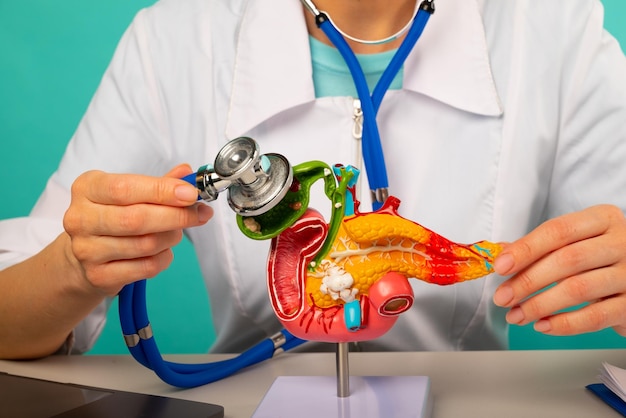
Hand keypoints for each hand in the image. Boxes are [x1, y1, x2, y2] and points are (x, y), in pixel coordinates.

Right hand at [63, 164, 212, 295]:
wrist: (83, 256)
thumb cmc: (113, 216)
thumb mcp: (130, 192)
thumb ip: (159, 183)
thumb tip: (187, 175)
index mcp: (87, 188)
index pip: (125, 188)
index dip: (162, 191)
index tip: (191, 193)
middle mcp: (81, 218)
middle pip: (137, 219)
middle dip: (176, 216)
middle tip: (199, 214)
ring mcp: (87, 250)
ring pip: (146, 244)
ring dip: (171, 237)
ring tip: (176, 231)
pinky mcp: (99, 275)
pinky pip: (146, 267)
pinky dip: (164, 257)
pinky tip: (163, 250)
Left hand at [493, 204, 625, 335]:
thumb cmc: (599, 258)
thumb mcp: (574, 242)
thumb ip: (538, 246)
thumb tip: (499, 254)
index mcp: (602, 219)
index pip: (558, 231)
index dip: (525, 249)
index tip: (499, 267)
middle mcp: (621, 242)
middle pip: (566, 260)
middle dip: (527, 281)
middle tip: (502, 298)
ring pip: (578, 289)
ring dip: (540, 305)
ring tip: (515, 315)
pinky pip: (596, 316)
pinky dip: (564, 324)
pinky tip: (542, 325)